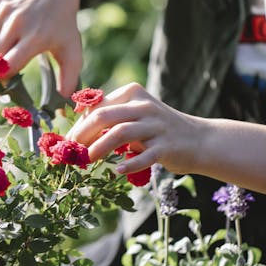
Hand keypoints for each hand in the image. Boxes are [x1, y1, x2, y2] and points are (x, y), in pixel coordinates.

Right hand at [0, 0, 82, 95]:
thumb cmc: (62, 27)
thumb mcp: (72, 51)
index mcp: (37, 37)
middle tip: (0, 73)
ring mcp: (6, 9)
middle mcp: (19, 22)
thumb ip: (69, 80)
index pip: (8, 66)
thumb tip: (62, 106)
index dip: (3, 79)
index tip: (8, 82)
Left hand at [68, 82, 265, 197]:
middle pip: (105, 116)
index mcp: (134, 94)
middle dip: (82, 134)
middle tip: (70, 152)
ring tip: (87, 161)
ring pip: (121, 133)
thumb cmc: (159, 130)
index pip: (98, 106)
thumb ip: (111, 118)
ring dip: (100, 148)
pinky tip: (118, 172)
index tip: (67, 142)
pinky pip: (145, 155)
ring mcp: (157, 126)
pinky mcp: (167, 146)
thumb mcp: (136, 116)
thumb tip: (76, 131)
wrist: (199, 140)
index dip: (79, 125)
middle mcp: (145, 106)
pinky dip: (129, 164)